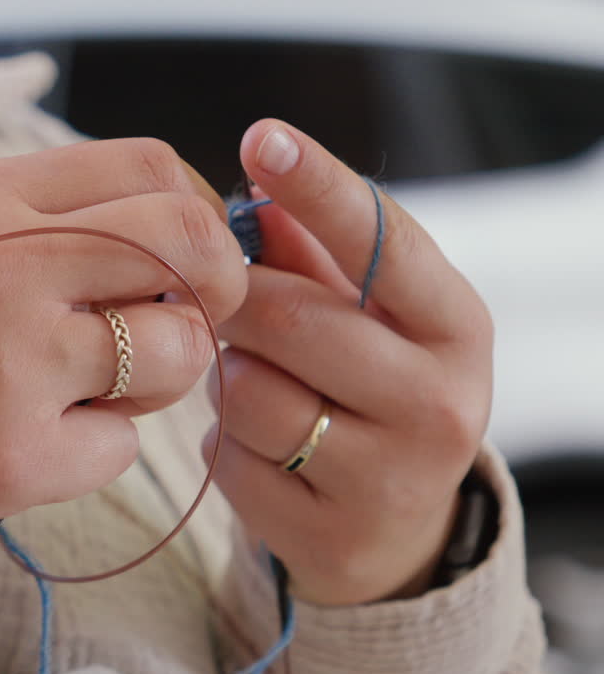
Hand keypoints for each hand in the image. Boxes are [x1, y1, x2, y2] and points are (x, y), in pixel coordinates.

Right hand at [0, 139, 247, 577]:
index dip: (195, 212)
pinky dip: (92, 450)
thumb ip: (35, 220)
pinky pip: (123, 446)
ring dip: (156, 379)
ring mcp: (13, 361)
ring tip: (87, 393)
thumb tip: (164, 228)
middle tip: (190, 321)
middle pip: (189, 243)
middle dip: (216, 287)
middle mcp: (4, 263)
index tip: (188, 257)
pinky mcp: (17, 455)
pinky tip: (28, 447)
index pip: (148, 167)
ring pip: (177, 350)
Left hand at [209, 119, 493, 605]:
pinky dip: (223, 444)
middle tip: (217, 296)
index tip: (262, 137)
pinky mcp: (330, 535)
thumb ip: (315, 255)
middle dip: (233, 299)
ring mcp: (390, 478)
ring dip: (226, 378)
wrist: (395, 531)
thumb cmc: (372, 394)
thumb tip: (255, 193)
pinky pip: (229, 461)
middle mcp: (440, 402)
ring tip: (255, 382)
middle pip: (291, 319)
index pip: (382, 243)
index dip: (317, 186)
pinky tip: (256, 447)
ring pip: (246, 393)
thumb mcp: (368, 319)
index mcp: (456, 328)